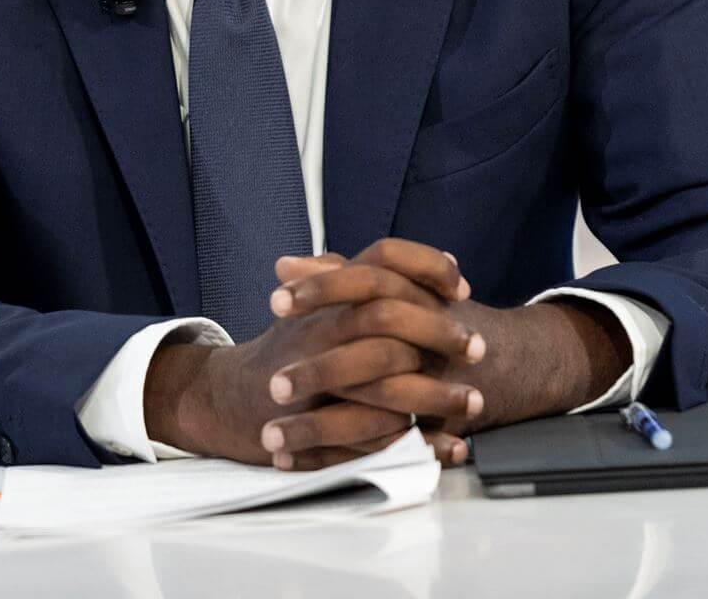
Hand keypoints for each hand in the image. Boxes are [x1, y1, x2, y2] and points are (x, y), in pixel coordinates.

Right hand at [142, 253, 484, 470]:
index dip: (425, 267)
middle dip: (440, 335)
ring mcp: (314, 378)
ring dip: (437, 397)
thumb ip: (360, 285)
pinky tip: (448, 445)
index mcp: (325, 298)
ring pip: (386, 386)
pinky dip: (417, 445)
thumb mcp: (316, 306)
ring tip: (474, 404)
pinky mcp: (316, 426)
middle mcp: (318, 330)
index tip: (461, 287)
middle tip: (478, 348)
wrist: (229, 399)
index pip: (379, 262)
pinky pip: (375, 437)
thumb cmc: (286, 349)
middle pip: (388, 320)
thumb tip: (417, 266)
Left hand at [271, 240, 631, 450]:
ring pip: (377, 414)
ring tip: (274, 436)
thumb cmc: (433, 321)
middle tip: (272, 384)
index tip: (276, 299)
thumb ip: (339, 276)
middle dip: (319, 371)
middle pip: (373, 353)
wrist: (505, 361)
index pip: (367, 283)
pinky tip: (299, 464)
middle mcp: (428, 342)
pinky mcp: (434, 429)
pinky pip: (387, 452)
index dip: (322, 289)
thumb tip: (285, 264)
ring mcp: (435, 388)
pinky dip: (342, 461)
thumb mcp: (393, 290)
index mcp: (414, 298)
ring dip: (320, 429)